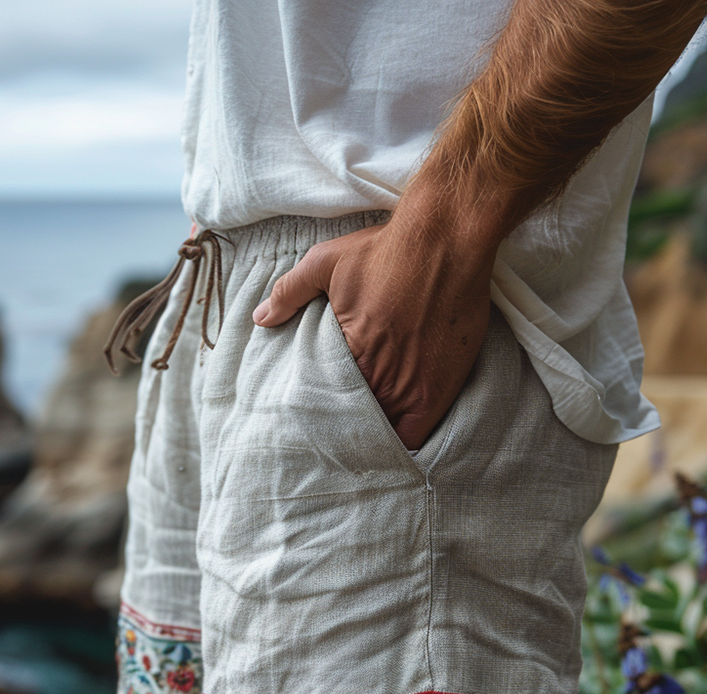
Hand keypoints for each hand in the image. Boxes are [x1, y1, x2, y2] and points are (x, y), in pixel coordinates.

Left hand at [251, 191, 498, 451]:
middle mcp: (377, 377)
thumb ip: (289, 292)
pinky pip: (417, 433)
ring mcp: (410, 386)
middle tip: (337, 427)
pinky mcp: (439, 388)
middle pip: (352, 421)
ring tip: (362, 436)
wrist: (446, 241)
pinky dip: (404, 439)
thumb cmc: (386, 251)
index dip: (320, 410)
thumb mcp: (324, 262)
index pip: (324, 403)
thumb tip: (260, 317)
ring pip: (382, 431)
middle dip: (343, 424)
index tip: (316, 411)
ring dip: (372, 432)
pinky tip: (394, 437)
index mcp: (347, 354)